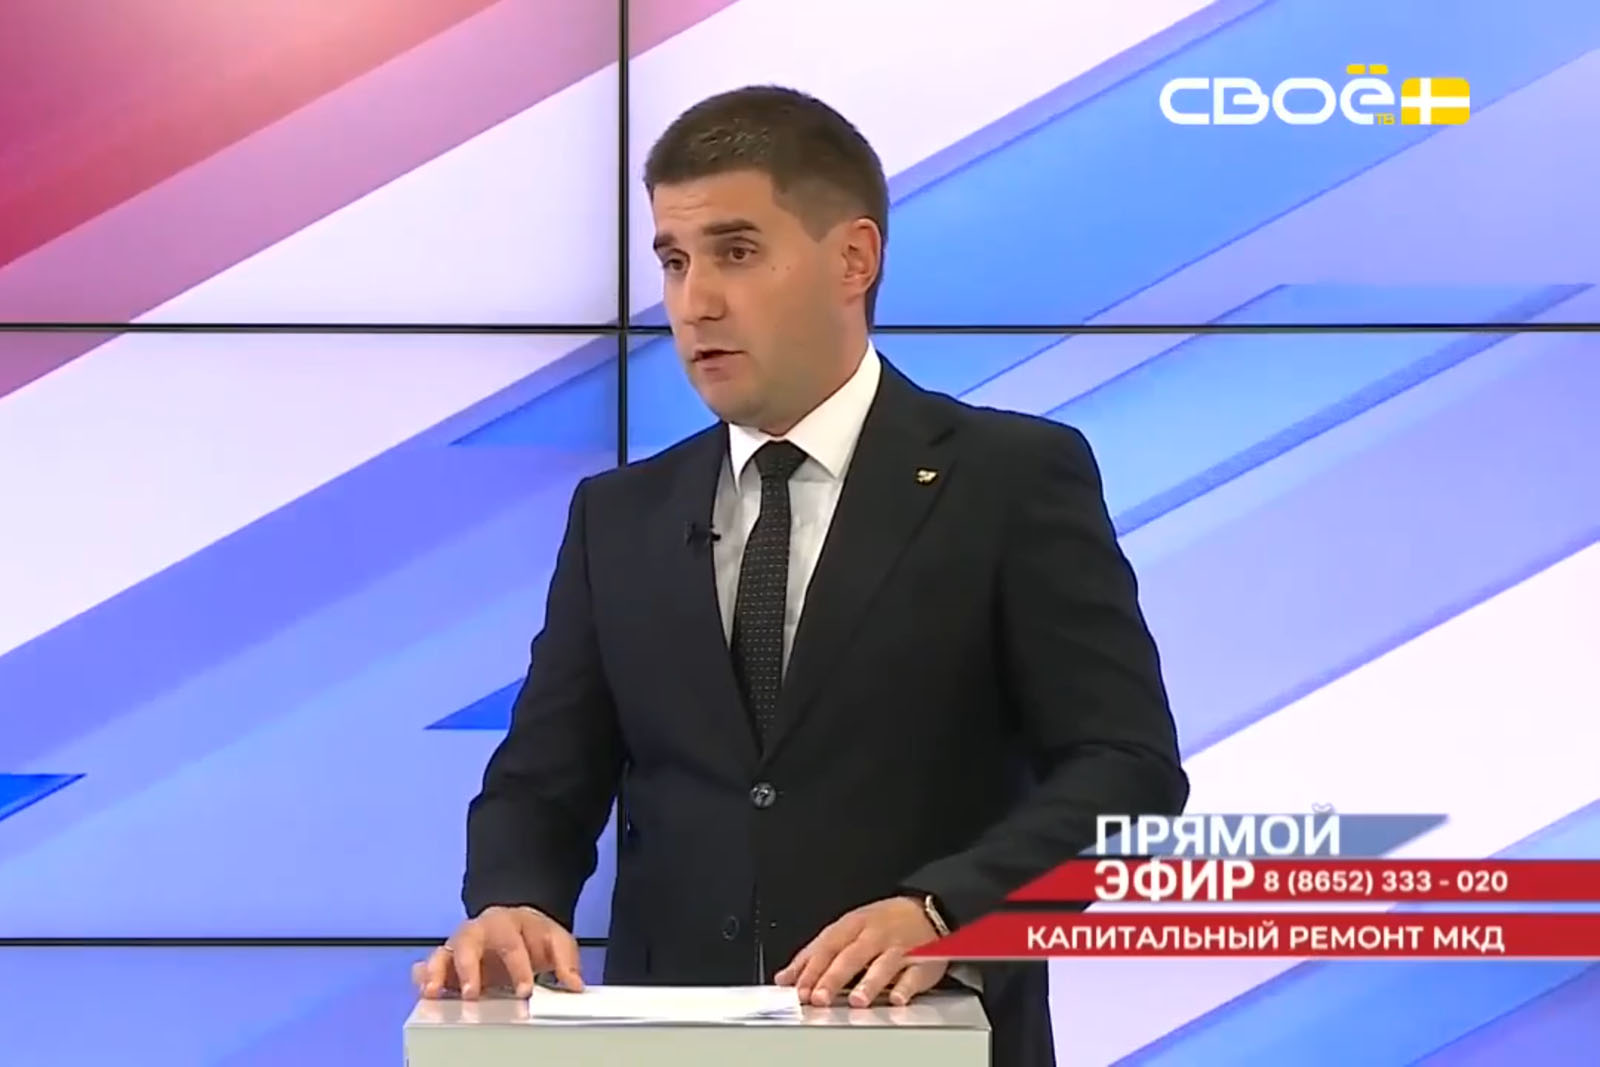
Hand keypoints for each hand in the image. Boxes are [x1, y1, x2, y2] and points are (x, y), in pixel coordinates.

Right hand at [411, 906, 583, 999]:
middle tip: (471, 992)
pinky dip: (424, 975)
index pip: (512, 942)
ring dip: (437, 971)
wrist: (518, 923)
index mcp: (509, 922)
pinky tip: (425, 989)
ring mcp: (460, 944)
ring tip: (433, 991)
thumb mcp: (555, 941)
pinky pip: (429, 963)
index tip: (524, 990)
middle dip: (468, 968)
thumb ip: (565, 961)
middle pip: (468, 941)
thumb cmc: (534, 935)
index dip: (518, 967)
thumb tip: (574, 985)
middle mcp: (480, 930)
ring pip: (443, 951)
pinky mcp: (447, 960)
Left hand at [775, 896, 948, 1007]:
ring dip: (869, 983)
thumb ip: (816, 954)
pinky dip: (906, 987)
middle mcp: (875, 935)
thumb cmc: (882, 923)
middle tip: (818, 998)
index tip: (798, 988)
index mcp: (853, 925)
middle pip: (851, 956)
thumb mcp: (847, 929)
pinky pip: (914, 975)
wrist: (929, 910)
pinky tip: (896, 999)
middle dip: (833, 977)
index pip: (827, 946)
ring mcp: (900, 948)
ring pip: (883, 965)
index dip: (812, 968)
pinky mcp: (923, 962)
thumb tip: (786, 977)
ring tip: (856, 1001)